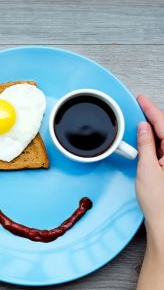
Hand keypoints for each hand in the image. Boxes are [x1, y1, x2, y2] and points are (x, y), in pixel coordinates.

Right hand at [136, 95, 163, 289]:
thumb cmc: (159, 202)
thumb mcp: (147, 169)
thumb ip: (146, 146)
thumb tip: (143, 128)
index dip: (151, 109)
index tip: (142, 100)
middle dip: (153, 116)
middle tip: (140, 106)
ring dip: (154, 128)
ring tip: (140, 120)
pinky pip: (163, 148)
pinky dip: (154, 140)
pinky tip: (146, 139)